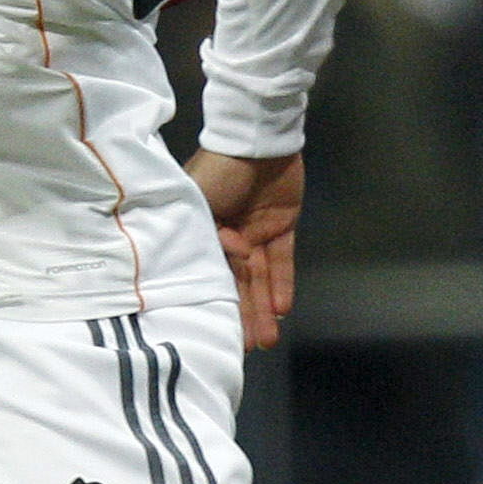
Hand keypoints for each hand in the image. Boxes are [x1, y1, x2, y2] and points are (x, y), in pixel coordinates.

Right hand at [187, 149, 303, 350]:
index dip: (214, 301)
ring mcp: (254, 231)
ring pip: (259, 277)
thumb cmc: (221, 168)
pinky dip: (282, 284)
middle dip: (242, 313)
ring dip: (263, 307)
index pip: (209, 273)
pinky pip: (282, 260)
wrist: (258, 136)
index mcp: (201, 230)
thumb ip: (208, 237)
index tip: (215, 330)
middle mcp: (226, 235)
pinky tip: (282, 310)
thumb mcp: (200, 201)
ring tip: (267, 339)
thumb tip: (230, 263)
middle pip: (236, 281)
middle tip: (247, 347)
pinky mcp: (282, 226)